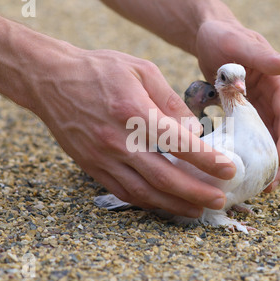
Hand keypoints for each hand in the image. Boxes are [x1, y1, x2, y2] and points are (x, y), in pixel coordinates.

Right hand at [29, 48, 236, 216]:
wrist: (50, 80)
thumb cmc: (99, 70)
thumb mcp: (141, 70)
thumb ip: (170, 101)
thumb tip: (194, 131)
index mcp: (133, 111)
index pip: (178, 143)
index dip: (207, 160)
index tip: (229, 169)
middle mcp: (117, 140)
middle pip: (163, 176)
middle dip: (196, 192)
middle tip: (219, 199)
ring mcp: (102, 157)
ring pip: (144, 191)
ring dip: (174, 204)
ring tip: (198, 209)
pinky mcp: (92, 166)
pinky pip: (124, 191)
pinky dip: (148, 202)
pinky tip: (166, 204)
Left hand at [195, 20, 279, 190]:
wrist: (210, 37)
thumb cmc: (224, 36)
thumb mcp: (240, 43)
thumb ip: (264, 56)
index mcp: (279, 84)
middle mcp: (274, 99)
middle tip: (269, 186)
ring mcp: (261, 108)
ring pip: (271, 141)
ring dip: (268, 164)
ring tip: (259, 187)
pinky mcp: (247, 115)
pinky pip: (253, 138)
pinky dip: (252, 155)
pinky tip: (242, 171)